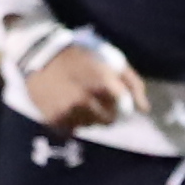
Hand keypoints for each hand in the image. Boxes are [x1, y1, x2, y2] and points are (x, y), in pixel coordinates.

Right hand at [14, 30, 142, 130]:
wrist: (39, 55)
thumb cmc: (80, 55)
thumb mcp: (109, 60)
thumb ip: (131, 83)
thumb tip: (145, 109)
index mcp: (101, 82)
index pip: (124, 106)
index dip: (122, 103)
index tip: (116, 98)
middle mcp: (85, 99)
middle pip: (109, 120)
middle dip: (107, 112)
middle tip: (97, 100)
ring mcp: (68, 111)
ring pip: (90, 125)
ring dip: (89, 117)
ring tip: (80, 101)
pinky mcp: (54, 119)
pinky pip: (73, 129)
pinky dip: (73, 121)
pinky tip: (67, 106)